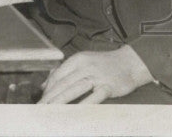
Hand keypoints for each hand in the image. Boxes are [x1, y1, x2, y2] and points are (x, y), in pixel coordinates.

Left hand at [39, 46, 154, 103]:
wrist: (131, 62)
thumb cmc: (104, 64)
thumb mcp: (83, 62)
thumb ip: (64, 72)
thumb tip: (45, 85)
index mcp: (77, 60)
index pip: (58, 75)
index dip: (48, 89)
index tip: (40, 100)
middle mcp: (85, 66)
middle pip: (63, 83)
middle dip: (50, 97)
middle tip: (40, 108)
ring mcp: (97, 76)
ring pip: (75, 89)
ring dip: (61, 100)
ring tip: (50, 110)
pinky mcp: (109, 86)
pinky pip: (94, 97)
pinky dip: (84, 104)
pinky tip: (75, 111)